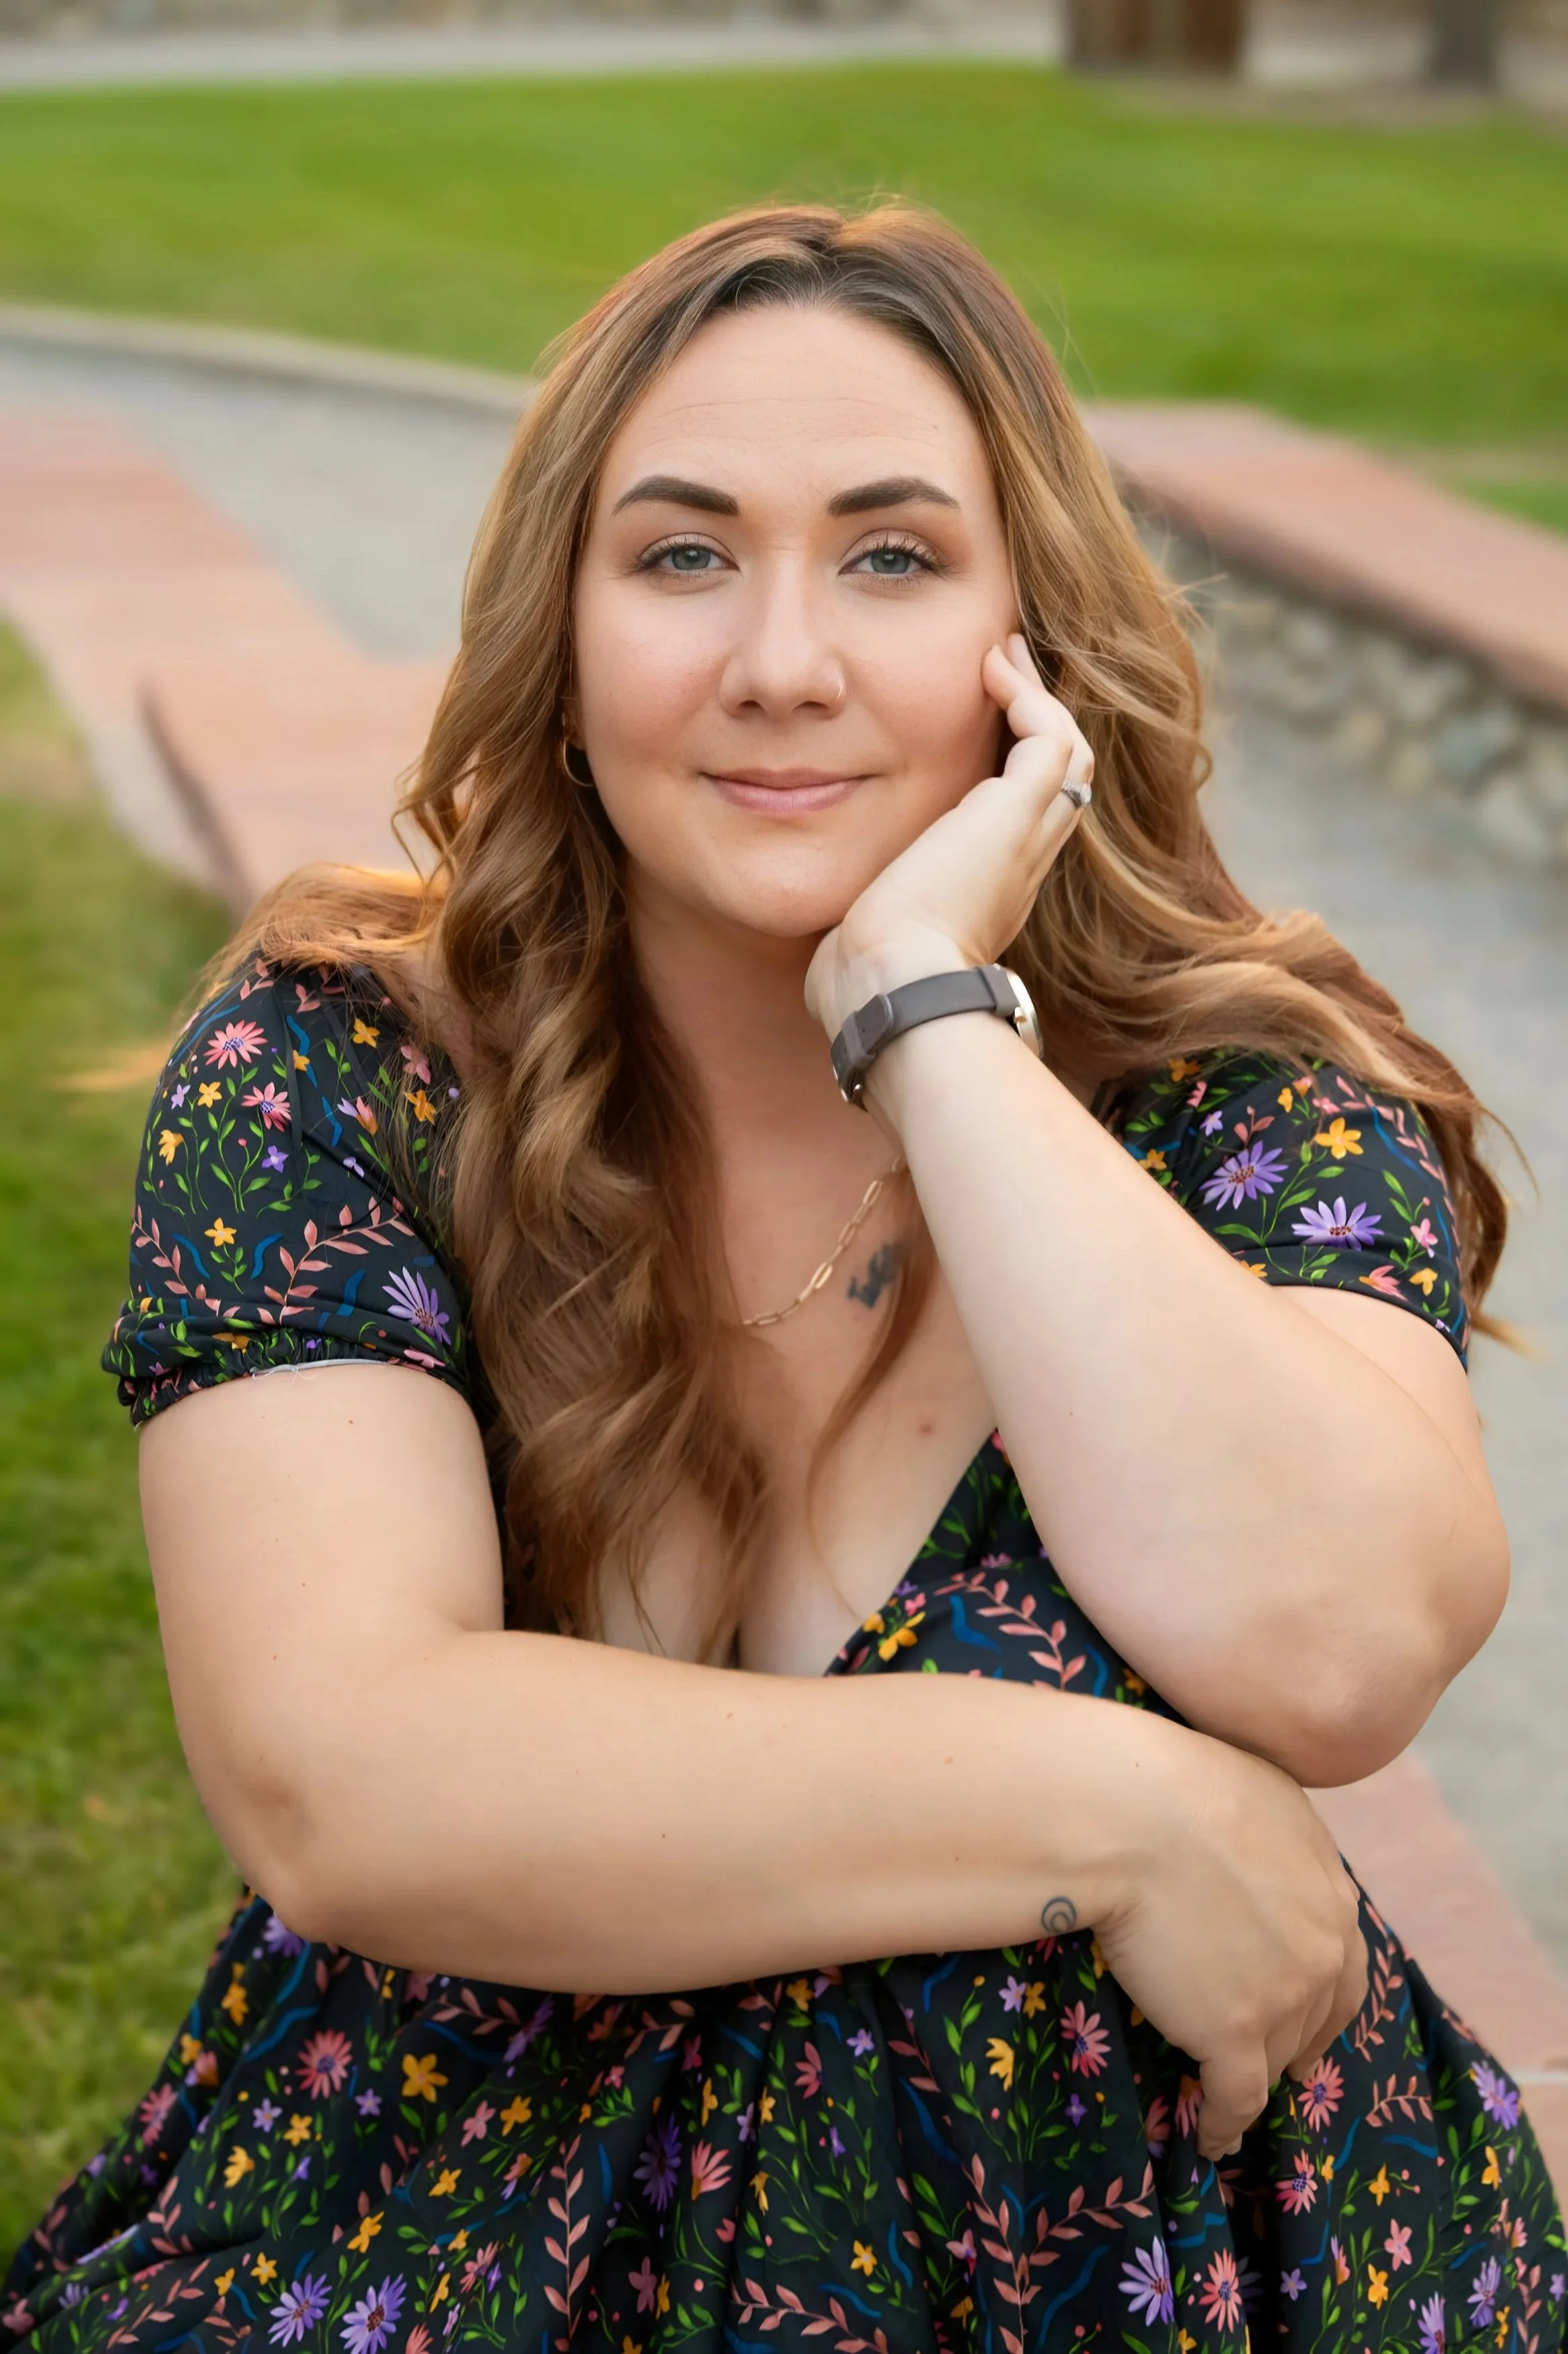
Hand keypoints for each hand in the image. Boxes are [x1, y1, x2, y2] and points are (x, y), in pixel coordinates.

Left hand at [804, 634, 1092, 1042]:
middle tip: (1006, 674)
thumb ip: (858, 929)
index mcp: (987, 896)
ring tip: (1003, 656)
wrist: (891, 989)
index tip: (973, 741)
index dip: (1008, 775)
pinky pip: (1050, 738)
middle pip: (1060, 784)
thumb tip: (825, 949)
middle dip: (1037, 725)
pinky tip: (994, 668)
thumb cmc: (866, 984)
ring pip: (1068, 757)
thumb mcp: (865, 943)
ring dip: (1039, 701)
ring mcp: (1024, 842)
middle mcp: (1018, 869)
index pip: (1019, 824)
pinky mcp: (1015, 815)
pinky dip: (1029, 698)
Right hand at [1097, 1718, 1367, 2163]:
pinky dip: (1225, 2125)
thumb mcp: (1251, 1790)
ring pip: (1278, 2055)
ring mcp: (1285, 1992)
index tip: (1306, 2015)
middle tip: (1282, 2064)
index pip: (1343, 1957)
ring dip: (1257, 2076)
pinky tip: (1208, 2139)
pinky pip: (1238, 2099)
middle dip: (1300, 2040)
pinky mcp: (1236, 2033)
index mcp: (1328, 1882)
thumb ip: (1273, 1837)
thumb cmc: (1164, 1781)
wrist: (1128, 1813)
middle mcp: (1324, 1940)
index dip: (1322, 1993)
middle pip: (1318, 2013)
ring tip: (1229, 2095)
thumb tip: (1252, 1849)